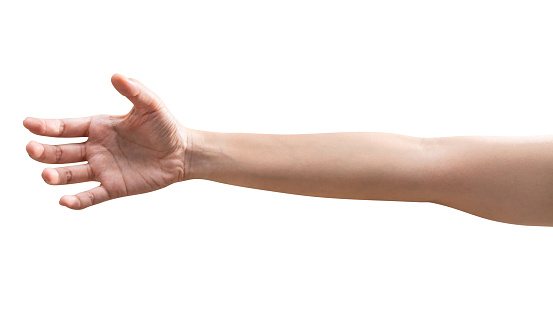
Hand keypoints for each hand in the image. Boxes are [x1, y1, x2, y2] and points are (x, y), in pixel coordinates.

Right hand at [24, 74, 191, 209]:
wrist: (182, 153)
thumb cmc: (165, 127)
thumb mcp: (150, 106)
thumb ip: (134, 92)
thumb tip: (116, 75)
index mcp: (98, 127)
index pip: (66, 127)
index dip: (47, 126)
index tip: (28, 124)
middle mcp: (95, 148)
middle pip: (62, 151)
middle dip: (45, 151)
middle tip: (32, 149)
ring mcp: (102, 169)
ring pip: (71, 174)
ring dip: (56, 175)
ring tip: (46, 175)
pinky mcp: (114, 187)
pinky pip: (91, 195)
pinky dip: (78, 200)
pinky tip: (65, 201)